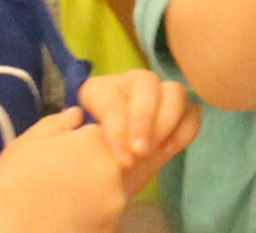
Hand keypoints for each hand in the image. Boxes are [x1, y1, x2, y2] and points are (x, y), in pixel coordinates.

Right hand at [0, 108, 124, 232]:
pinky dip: (93, 221)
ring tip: (63, 206)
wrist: (4, 224)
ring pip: (110, 195)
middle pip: (110, 166)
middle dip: (91, 174)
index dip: (81, 151)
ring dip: (95, 198)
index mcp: (93, 140)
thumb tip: (78, 113)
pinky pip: (106, 220)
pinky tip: (68, 221)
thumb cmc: (12, 180)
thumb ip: (59, 122)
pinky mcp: (111, 226)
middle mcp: (111, 167)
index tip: (63, 163)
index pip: (99, 139)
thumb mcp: (29, 141)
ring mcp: (114, 200)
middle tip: (62, 186)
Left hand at [71, 70, 194, 192]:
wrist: (97, 171)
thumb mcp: (65, 143)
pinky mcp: (177, 112)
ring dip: (167, 121)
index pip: (112, 99)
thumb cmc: (80, 155)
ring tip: (156, 151)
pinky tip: (169, 150)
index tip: (121, 160)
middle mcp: (130, 84)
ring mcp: (157, 95)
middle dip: (144, 120)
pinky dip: (185, 128)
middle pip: (146, 84)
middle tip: (141, 152)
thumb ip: (63, 129)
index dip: (118, 128)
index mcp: (99, 89)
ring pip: (174, 91)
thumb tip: (74, 116)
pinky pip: (192, 110)